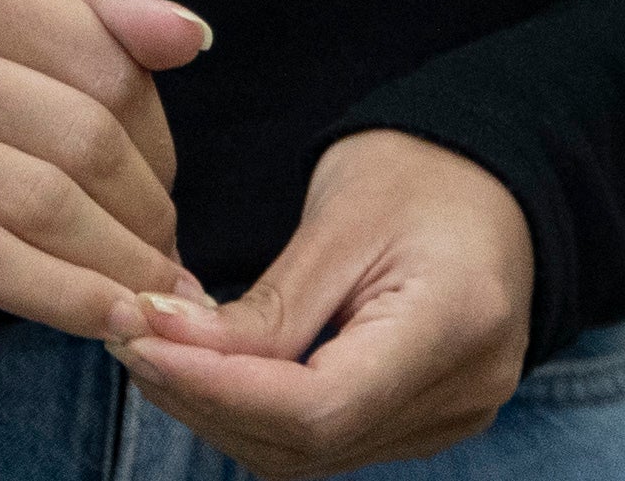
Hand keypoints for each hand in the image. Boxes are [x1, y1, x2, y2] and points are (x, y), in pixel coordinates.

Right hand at [0, 0, 216, 339]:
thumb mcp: (15, 28)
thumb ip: (107, 13)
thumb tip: (189, 34)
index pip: (101, 58)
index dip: (156, 137)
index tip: (166, 187)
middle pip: (79, 136)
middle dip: (144, 210)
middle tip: (167, 258)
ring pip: (43, 206)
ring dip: (119, 266)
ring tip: (153, 297)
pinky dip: (68, 299)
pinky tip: (110, 320)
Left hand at [113, 129, 533, 476]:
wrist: (496, 180)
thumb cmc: (419, 173)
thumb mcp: (341, 217)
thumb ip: (268, 301)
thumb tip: (169, 342)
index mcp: (453, 326)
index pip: (318, 405)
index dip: (217, 386)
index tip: (140, 339)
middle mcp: (464, 393)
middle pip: (308, 443)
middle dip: (204, 400)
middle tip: (128, 337)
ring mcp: (451, 419)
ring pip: (309, 456)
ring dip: (220, 413)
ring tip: (154, 349)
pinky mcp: (426, 422)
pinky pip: (327, 442)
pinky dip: (257, 414)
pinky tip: (208, 367)